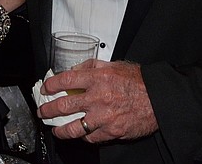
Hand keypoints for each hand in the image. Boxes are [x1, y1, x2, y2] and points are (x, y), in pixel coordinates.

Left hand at [39, 60, 157, 142]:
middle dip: (48, 110)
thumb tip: (74, 70)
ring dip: (60, 129)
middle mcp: (98, 97)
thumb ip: (91, 66)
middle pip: (64, 106)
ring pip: (74, 127)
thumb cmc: (139, 81)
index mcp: (98, 78)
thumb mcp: (114, 65)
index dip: (51, 85)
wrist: (158, 98)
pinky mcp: (112, 131)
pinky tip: (79, 134)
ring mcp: (104, 116)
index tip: (45, 89)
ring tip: (55, 130)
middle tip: (42, 111)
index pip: (65, 80)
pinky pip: (91, 137)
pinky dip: (83, 136)